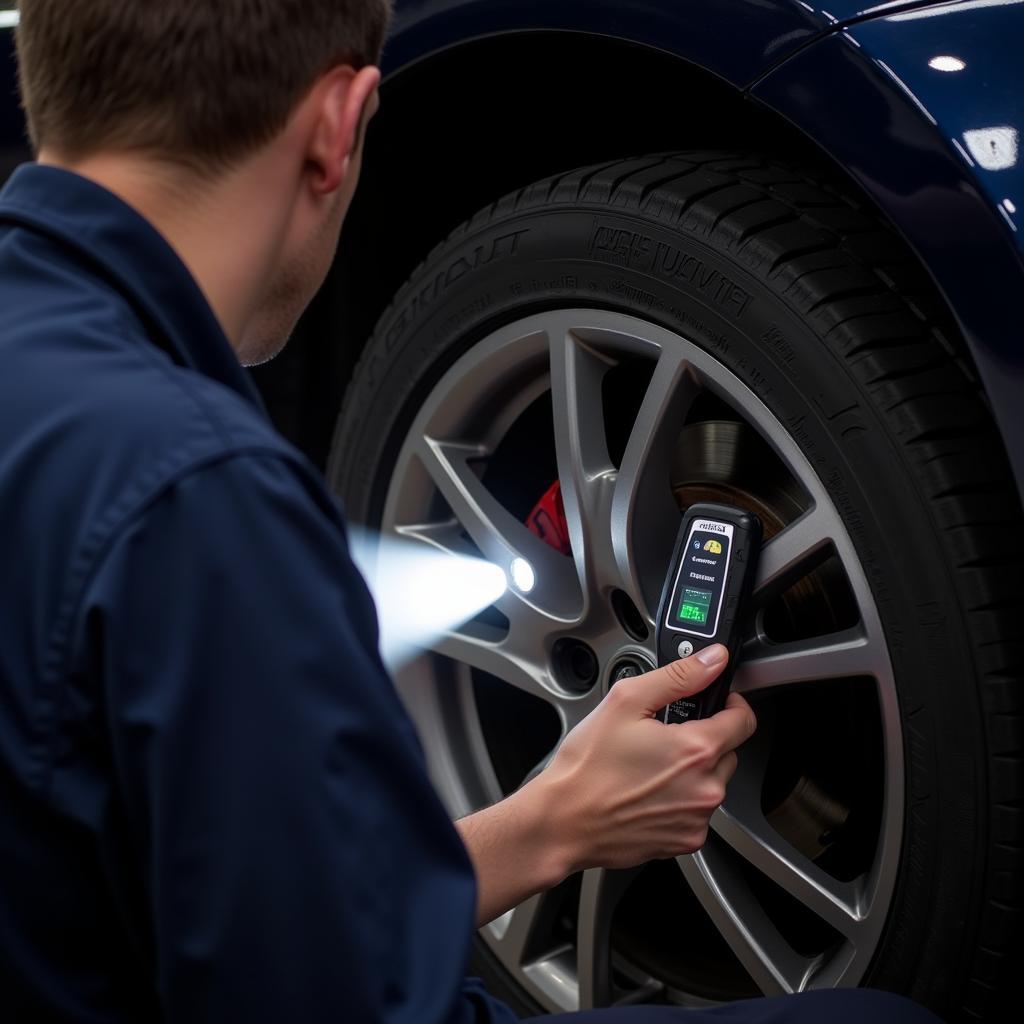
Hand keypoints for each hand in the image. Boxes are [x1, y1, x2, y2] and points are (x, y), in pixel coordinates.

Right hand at [533, 644, 755, 871]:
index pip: (744, 720)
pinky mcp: (686, 840)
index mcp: (696, 750)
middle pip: (728, 751)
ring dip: (693, 771)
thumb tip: (712, 661)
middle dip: (704, 738)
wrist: (563, 822)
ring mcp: (697, 819)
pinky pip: (697, 811)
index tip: (714, 702)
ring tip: (650, 766)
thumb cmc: (587, 768)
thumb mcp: (625, 702)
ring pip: (713, 782)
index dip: (730, 704)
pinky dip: (681, 800)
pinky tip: (648, 792)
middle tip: (663, 736)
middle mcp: (705, 788)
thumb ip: (678, 676)